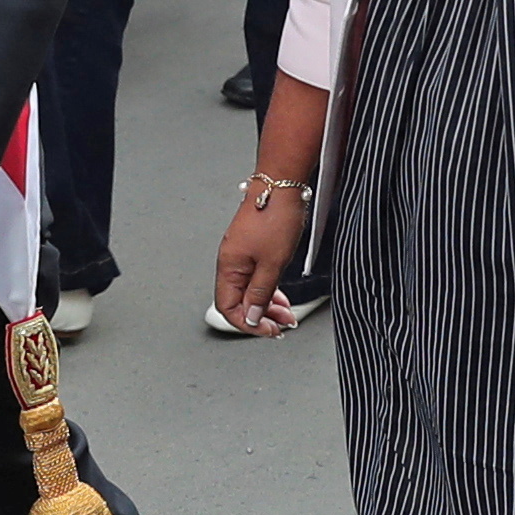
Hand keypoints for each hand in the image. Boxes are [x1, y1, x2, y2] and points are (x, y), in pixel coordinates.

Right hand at [211, 184, 312, 335]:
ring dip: (267, 304)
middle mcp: (231, 261)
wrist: (282, 184)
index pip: (228, 307)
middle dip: (261, 316)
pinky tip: (281, 293)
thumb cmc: (275, 215)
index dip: (248, 323)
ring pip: (249, 289)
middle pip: (239, 301)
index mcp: (229, 266)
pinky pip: (256, 276)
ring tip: (286, 312)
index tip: (269, 330)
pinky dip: (269, 288)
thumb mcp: (273, 263)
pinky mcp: (252, 246)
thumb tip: (251, 316)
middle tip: (282, 324)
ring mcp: (241, 253)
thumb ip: (260, 293)